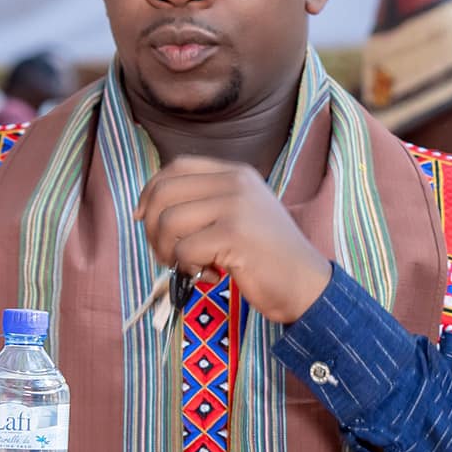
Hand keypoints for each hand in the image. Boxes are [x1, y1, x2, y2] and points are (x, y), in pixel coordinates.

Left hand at [134, 157, 332, 324]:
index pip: (177, 167)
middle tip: (165, 254)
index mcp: (237, 173)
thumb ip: (207, 202)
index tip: (144, 218)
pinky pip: (184, 250)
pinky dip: (188, 269)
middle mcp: (236, 183)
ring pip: (168, 222)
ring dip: (168, 252)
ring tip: (189, 267)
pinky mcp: (234, 234)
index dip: (151, 191)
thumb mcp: (242, 214)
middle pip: (164, 193)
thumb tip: (149, 209)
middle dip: (153, 229)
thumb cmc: (269, 256)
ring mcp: (236, 206)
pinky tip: (210, 276)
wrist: (307, 284)